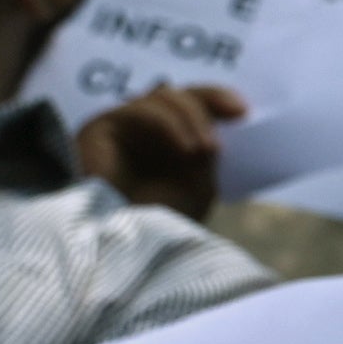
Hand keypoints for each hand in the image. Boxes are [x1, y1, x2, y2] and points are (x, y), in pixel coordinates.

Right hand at [75, 83, 245, 220]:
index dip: (215, 99)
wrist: (126, 248)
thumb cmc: (161, 226)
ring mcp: (120, 129)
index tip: (243, 111)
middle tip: (227, 130)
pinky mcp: (99, 129)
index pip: (189, 105)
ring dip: (192, 118)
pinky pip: (139, 110)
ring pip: (161, 97)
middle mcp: (140, 132)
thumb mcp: (198, 185)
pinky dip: (170, 123)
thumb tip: (215, 120)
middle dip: (207, 106)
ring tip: (206, 151)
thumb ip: (205, 152)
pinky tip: (187, 148)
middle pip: (176, 94)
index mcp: (165, 144)